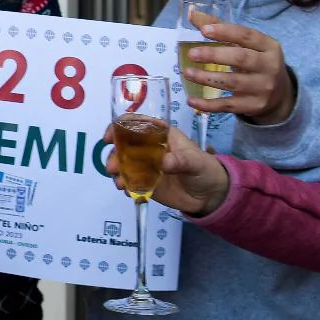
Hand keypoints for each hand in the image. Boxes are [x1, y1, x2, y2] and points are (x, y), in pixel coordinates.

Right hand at [104, 126, 230, 215]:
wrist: (209, 195)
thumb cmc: (204, 168)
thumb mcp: (196, 161)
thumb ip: (180, 161)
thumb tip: (164, 163)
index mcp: (160, 134)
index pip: (135, 124)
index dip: (119, 127)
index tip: (109, 138)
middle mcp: (148, 147)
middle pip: (123, 145)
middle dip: (114, 155)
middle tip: (112, 168)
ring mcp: (145, 165)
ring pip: (123, 164)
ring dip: (116, 171)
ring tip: (120, 183)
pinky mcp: (144, 182)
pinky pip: (129, 181)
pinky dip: (124, 185)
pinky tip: (126, 191)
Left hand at [183, 21, 295, 124]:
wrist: (279, 95)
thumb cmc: (256, 61)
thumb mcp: (247, 44)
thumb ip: (220, 28)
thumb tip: (192, 13)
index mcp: (269, 46)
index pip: (247, 36)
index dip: (225, 32)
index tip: (203, 30)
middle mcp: (269, 67)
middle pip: (241, 59)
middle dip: (214, 55)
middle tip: (191, 54)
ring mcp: (262, 88)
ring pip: (232, 83)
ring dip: (206, 78)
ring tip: (187, 73)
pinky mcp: (253, 106)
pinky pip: (227, 106)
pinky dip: (208, 105)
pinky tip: (191, 100)